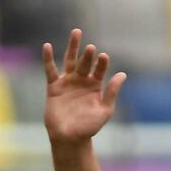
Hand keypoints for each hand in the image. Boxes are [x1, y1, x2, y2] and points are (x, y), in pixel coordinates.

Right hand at [43, 29, 125, 144]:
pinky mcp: (54, 86)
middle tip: (91, 47)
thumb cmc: (89, 126)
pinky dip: (48, 58)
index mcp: (96, 87)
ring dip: (72, 48)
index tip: (104, 56)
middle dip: (88, 55)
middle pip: (85, 63)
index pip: (100, 70)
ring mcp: (68, 82)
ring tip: (76, 33)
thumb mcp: (104, 109)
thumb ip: (112, 92)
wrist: (70, 137)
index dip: (101, 64)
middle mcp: (82, 81)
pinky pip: (50, 70)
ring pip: (69, 60)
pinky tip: (47, 46)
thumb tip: (123, 75)